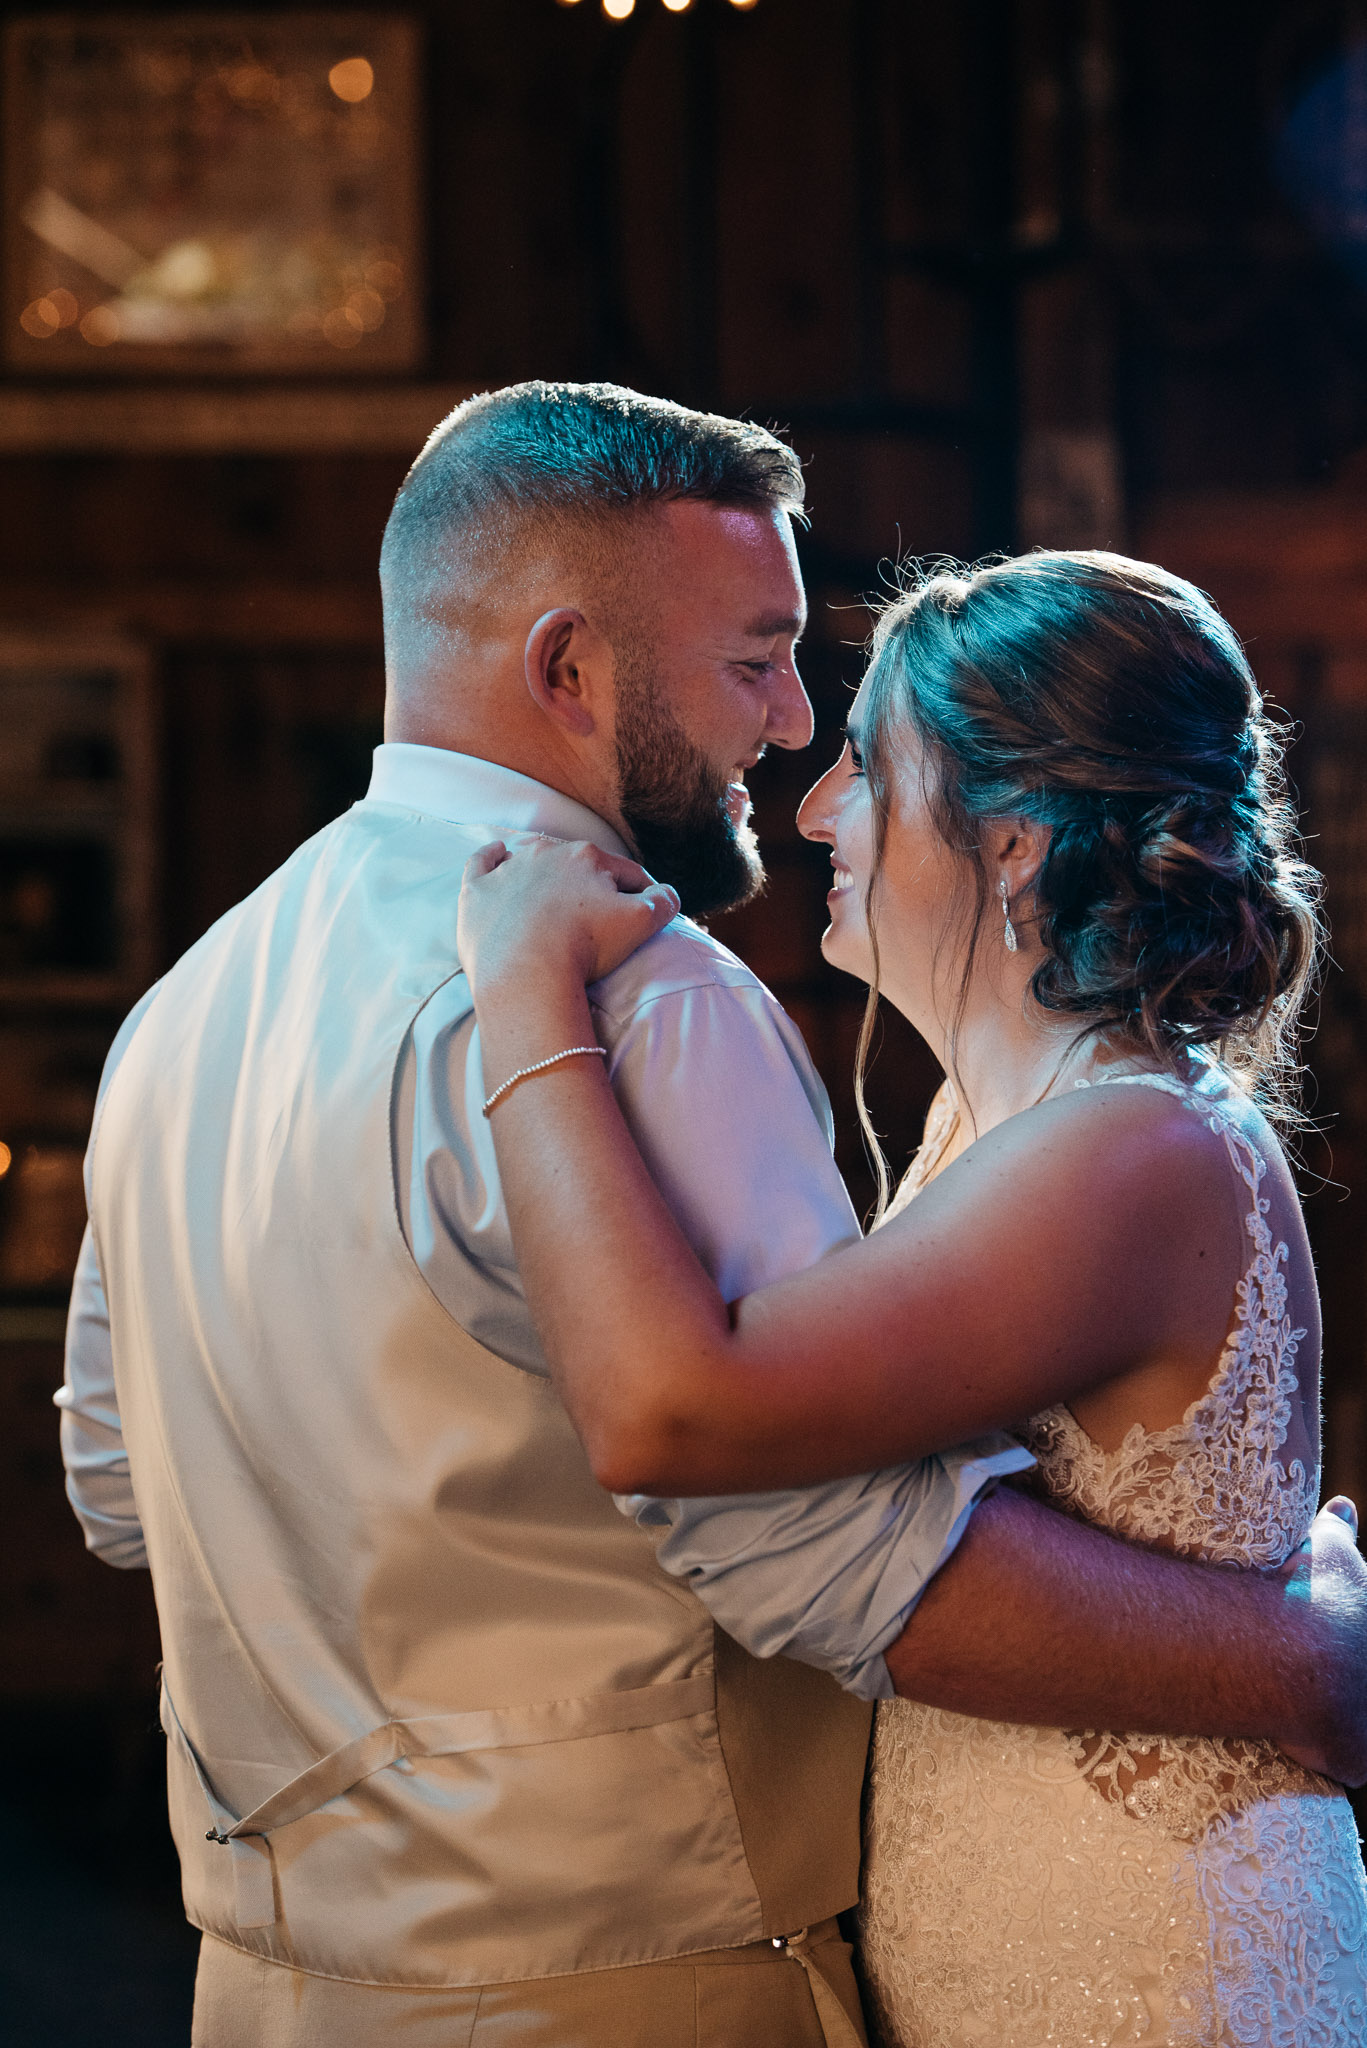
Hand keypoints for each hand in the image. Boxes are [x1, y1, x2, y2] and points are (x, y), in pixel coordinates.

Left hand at [458, 837, 679, 995]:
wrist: (524, 973)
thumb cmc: (584, 948)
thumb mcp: (640, 924)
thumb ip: (662, 902)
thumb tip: (666, 893)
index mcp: (587, 857)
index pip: (624, 872)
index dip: (640, 892)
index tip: (644, 911)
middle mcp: (546, 852)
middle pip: (577, 864)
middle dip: (591, 883)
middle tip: (597, 914)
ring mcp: (507, 870)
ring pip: (529, 858)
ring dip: (543, 868)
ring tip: (551, 889)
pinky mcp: (476, 891)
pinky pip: (483, 862)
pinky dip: (491, 858)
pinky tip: (497, 856)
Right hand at [1277, 1496, 1366, 1784]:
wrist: (1289, 1654)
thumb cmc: (1311, 1596)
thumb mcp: (1329, 1553)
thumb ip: (1341, 1531)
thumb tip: (1343, 1503)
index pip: (1364, 1636)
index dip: (1353, 1636)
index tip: (1333, 1634)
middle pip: (1362, 1679)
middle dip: (1351, 1674)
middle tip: (1321, 1669)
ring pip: (1362, 1725)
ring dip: (1343, 1718)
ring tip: (1310, 1705)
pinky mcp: (1356, 1759)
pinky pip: (1346, 1761)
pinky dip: (1327, 1752)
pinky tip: (1301, 1738)